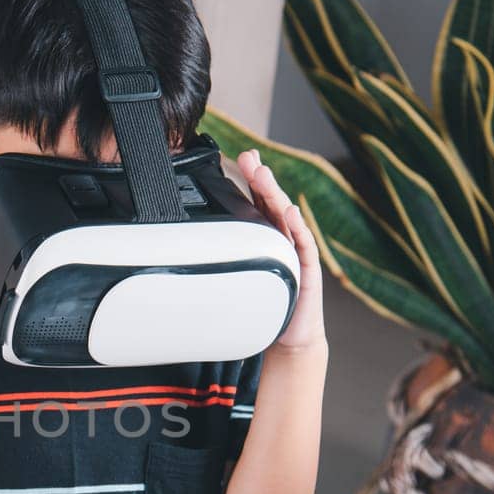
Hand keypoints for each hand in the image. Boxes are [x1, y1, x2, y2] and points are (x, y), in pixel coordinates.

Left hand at [236, 150, 324, 350]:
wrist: (290, 336)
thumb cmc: (265, 305)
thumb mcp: (239, 278)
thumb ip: (223, 260)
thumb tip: (187, 250)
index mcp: (269, 237)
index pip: (260, 202)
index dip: (252, 179)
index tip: (240, 156)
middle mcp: (284, 239)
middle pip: (271, 203)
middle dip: (260, 178)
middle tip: (249, 157)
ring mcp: (296, 252)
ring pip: (285, 217)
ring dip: (274, 194)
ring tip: (263, 174)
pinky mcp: (307, 270)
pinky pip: (303, 245)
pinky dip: (297, 228)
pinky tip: (290, 212)